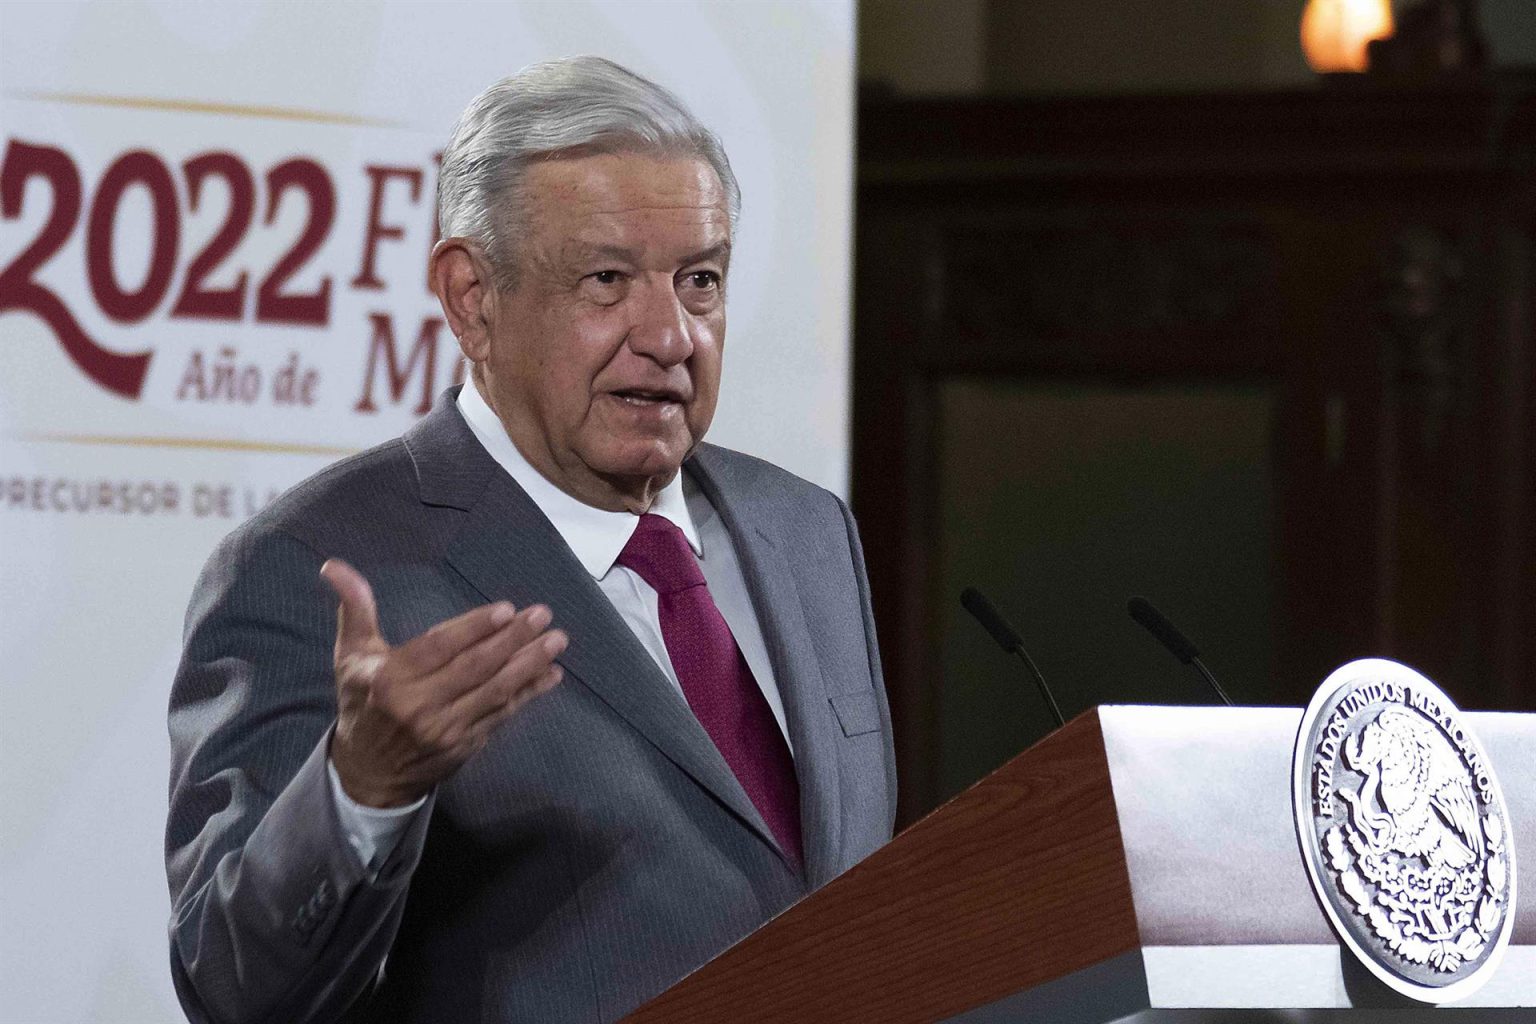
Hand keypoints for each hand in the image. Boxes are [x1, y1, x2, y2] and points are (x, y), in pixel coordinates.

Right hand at [320, 558, 565, 806]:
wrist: (368, 775)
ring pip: (494, 692)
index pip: (438, 648)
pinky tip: (552, 674)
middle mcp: (418, 707)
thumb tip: (334, 566)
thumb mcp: (351, 658)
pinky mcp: (466, 746)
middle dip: (512, 640)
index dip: (473, 628)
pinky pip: (503, 715)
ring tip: (557, 640)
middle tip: (542, 615)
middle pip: (473, 669)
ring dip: (529, 665)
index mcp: (389, 681)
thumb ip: (354, 610)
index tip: (506, 609)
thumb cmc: (362, 703)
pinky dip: (529, 694)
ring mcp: (446, 730)